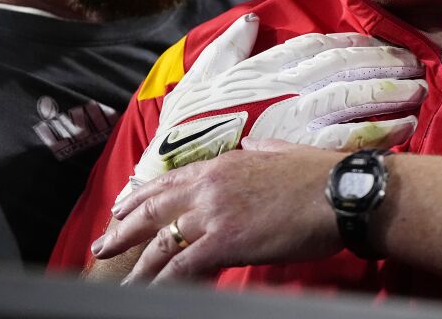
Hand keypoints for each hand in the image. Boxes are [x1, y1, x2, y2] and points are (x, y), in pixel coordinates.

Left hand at [95, 142, 342, 282]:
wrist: (339, 192)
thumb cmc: (317, 175)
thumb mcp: (279, 151)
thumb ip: (258, 151)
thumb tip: (250, 147)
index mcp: (223, 164)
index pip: (170, 181)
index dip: (141, 195)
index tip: (123, 205)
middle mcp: (209, 186)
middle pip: (153, 209)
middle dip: (124, 229)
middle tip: (102, 244)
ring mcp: (214, 214)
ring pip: (161, 242)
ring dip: (137, 264)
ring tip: (119, 282)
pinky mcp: (224, 241)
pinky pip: (182, 268)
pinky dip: (163, 283)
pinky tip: (150, 293)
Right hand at [124, 13, 424, 194]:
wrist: (172, 173)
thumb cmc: (184, 128)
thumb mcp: (199, 76)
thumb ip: (229, 47)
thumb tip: (251, 20)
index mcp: (265, 67)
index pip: (320, 46)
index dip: (356, 43)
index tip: (380, 45)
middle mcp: (285, 86)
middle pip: (347, 67)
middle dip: (385, 64)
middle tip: (415, 66)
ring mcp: (295, 116)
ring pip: (355, 97)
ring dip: (391, 93)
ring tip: (418, 92)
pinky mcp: (302, 149)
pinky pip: (350, 136)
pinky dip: (381, 130)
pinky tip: (404, 128)